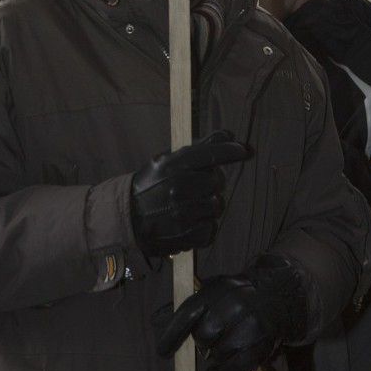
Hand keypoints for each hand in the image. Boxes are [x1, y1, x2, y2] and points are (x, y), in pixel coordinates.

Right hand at [131, 129, 247, 257]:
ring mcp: (184, 214)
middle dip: (211, 183)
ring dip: (209, 205)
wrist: (128, 220)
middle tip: (197, 186)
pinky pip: (212, 228)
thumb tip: (228, 135)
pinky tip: (192, 221)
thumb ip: (198, 147)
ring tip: (193, 205)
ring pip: (217, 206)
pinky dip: (205, 226)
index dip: (230, 151)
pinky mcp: (187, 235)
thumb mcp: (166, 160)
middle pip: (216, 182)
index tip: (243, 150)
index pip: (210, 154)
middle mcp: (179, 189)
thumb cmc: (150, 185)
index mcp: (172, 166)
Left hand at [156, 253, 306, 370]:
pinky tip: (219, 369)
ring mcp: (250, 323)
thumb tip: (156, 320)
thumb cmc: (236, 295)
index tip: (162, 351)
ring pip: (219, 352)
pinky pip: (236, 366)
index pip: (189, 311)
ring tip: (220, 348)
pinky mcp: (262, 342)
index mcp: (218, 288)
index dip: (173, 333)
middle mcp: (234, 303)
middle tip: (206, 341)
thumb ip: (186, 306)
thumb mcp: (212, 290)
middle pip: (204, 335)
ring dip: (215, 356)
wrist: (277, 294)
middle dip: (201, 342)